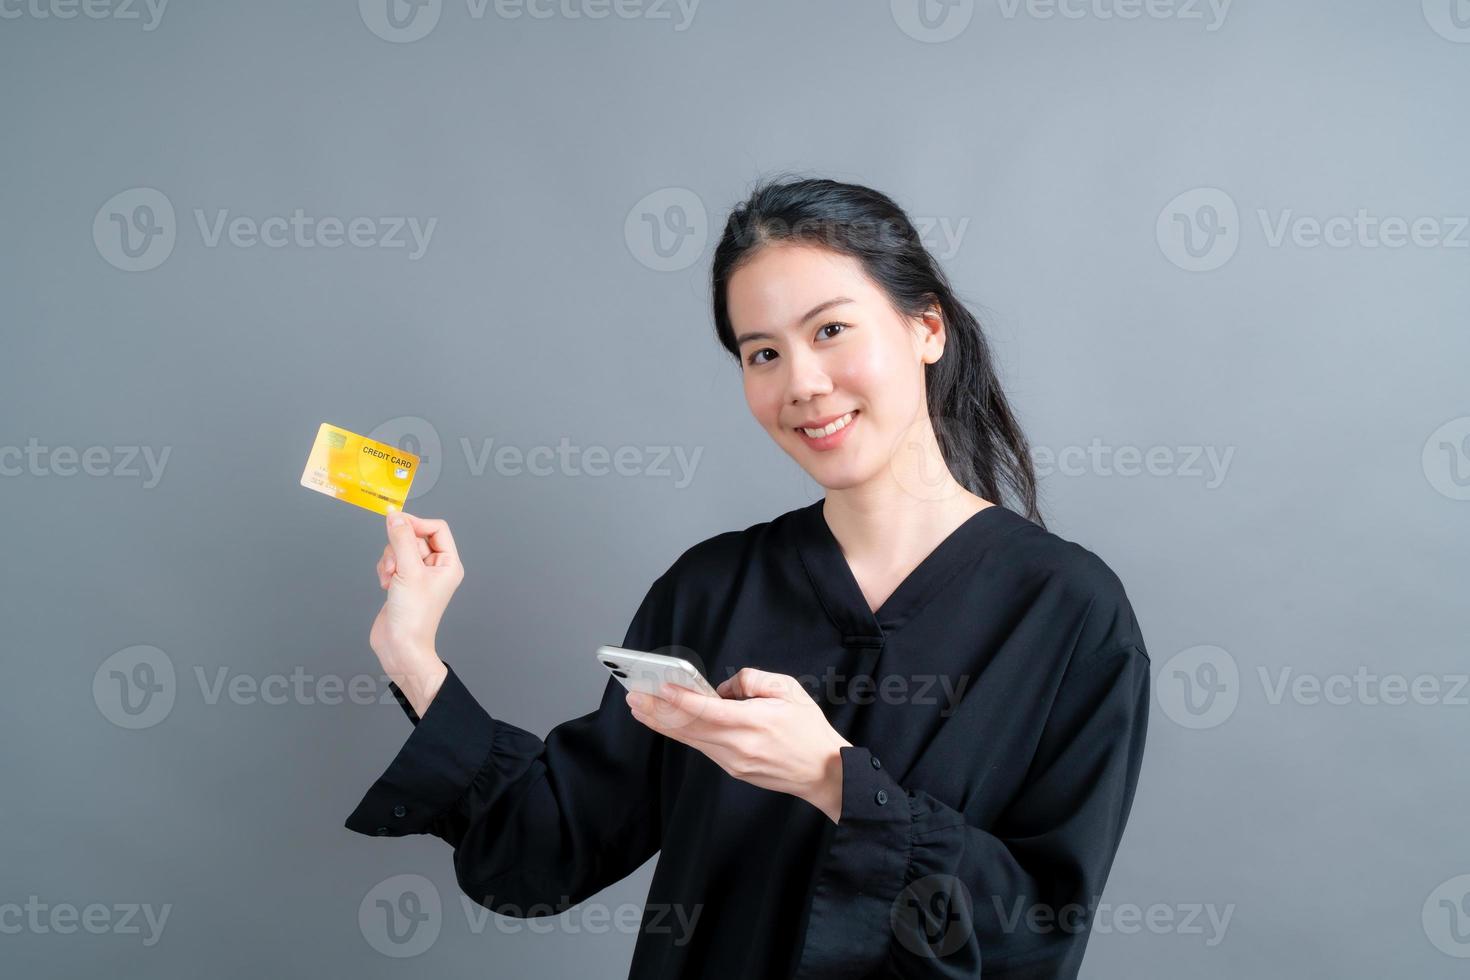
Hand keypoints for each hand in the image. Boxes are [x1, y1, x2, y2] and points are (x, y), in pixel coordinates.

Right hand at [369, 509, 460, 715]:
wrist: (400, 646)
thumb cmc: (414, 616)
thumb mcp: (408, 570)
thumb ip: (401, 539)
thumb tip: (395, 516)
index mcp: (448, 563)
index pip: (436, 528)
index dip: (416, 523)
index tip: (396, 523)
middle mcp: (436, 567)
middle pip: (414, 536)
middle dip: (398, 548)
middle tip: (396, 566)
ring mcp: (419, 575)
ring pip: (399, 548)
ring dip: (390, 560)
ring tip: (391, 579)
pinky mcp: (403, 581)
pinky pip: (391, 561)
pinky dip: (385, 570)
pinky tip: (386, 585)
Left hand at [626, 667, 852, 822]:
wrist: (824, 772)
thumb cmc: (809, 729)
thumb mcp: (787, 689)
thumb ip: (751, 680)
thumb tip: (722, 688)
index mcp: (753, 723)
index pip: (706, 711)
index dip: (679, 699)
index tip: (658, 688)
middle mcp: (738, 746)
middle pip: (689, 728)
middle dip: (657, 711)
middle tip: (633, 696)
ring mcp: (733, 761)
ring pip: (690, 740)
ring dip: (663, 723)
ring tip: (640, 708)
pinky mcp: (734, 769)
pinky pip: (703, 747)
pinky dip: (683, 733)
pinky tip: (669, 723)